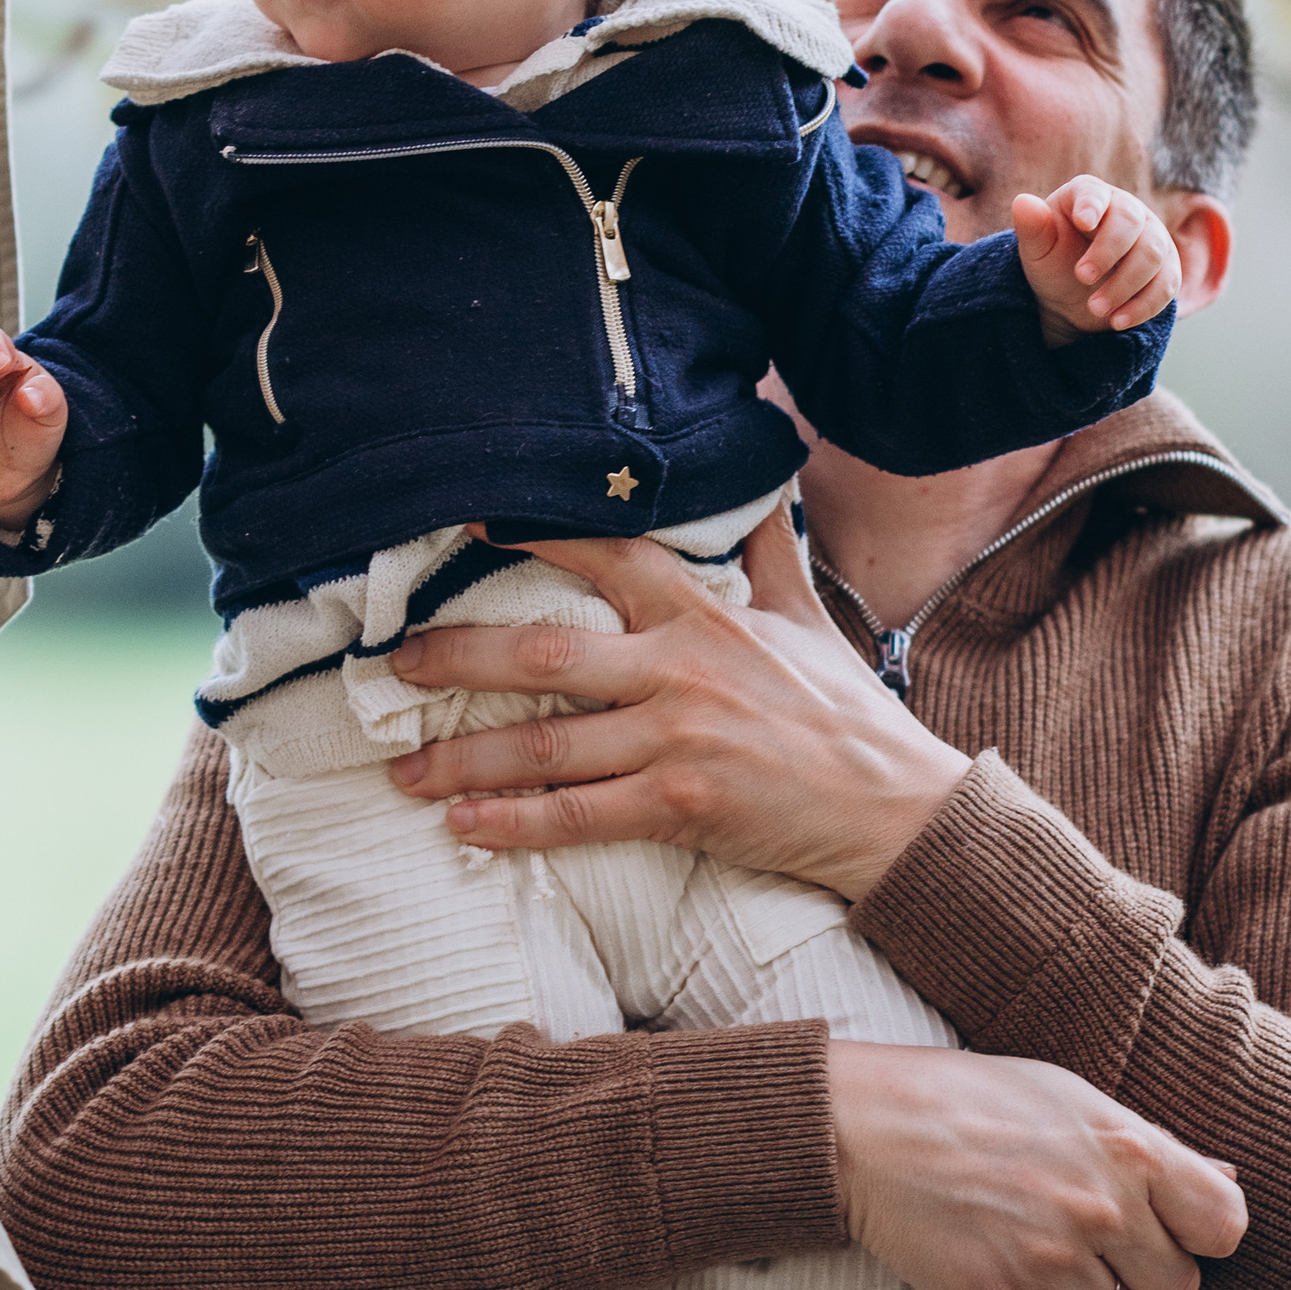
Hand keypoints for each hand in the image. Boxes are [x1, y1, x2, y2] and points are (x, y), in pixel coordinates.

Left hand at [384, 516, 967, 900]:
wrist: (896, 809)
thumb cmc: (846, 714)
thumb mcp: (809, 616)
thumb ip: (769, 547)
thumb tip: (774, 461)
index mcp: (705, 616)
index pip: (608, 554)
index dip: (536, 533)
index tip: (469, 525)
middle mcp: (681, 670)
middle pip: (543, 656)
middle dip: (457, 660)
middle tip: (394, 667)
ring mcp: (677, 740)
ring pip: (545, 747)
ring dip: (464, 761)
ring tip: (403, 769)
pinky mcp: (680, 806)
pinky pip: (577, 817)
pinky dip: (513, 825)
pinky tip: (463, 828)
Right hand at [829, 1038, 1247, 1289]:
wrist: (865, 1129)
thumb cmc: (970, 1100)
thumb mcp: (1070, 1098)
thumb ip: (1151, 1146)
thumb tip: (1227, 1179)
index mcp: (1128, 1149)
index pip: (1225, 1225)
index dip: (1202, 1234)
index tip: (1170, 1228)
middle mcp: (1100, 1206)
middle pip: (1175, 1288)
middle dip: (1141, 1273)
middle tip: (1091, 1241)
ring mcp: (1051, 1257)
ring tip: (1038, 1249)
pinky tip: (1015, 1279)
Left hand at [1010, 175, 1181, 337]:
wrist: (1072, 300)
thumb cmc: (1053, 265)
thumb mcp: (1037, 251)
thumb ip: (1032, 228)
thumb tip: (1022, 202)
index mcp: (1090, 196)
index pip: (1095, 193)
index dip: (1092, 205)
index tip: (1083, 222)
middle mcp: (1128, 210)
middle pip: (1130, 223)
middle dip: (1107, 252)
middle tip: (1081, 277)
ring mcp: (1152, 238)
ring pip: (1152, 254)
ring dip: (1124, 284)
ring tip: (1095, 308)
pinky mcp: (1167, 269)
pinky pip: (1166, 284)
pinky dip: (1144, 305)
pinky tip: (1118, 321)